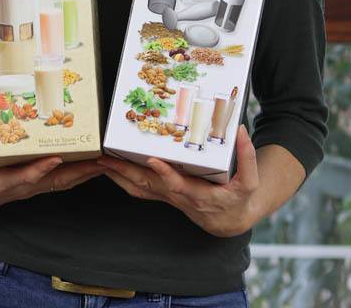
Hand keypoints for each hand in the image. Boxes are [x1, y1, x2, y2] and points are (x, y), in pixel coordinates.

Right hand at [0, 106, 102, 214]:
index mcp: (1, 182)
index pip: (23, 177)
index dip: (39, 170)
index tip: (53, 159)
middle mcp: (22, 186)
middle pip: (54, 182)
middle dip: (78, 172)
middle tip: (100, 162)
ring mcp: (32, 187)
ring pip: (63, 182)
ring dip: (85, 173)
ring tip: (106, 161)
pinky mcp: (38, 183)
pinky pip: (62, 180)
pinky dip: (80, 174)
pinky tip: (95, 164)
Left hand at [97, 125, 261, 236]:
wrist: (229, 220)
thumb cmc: (238, 199)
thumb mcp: (250, 182)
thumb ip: (247, 157)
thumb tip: (241, 131)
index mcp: (199, 195)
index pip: (179, 185)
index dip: (166, 174)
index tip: (153, 160)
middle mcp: (178, 197)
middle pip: (148, 186)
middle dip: (126, 172)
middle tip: (106, 158)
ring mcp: (167, 197)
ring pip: (138, 188)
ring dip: (118, 175)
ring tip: (100, 160)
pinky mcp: (162, 194)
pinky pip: (138, 188)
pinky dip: (122, 179)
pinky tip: (108, 168)